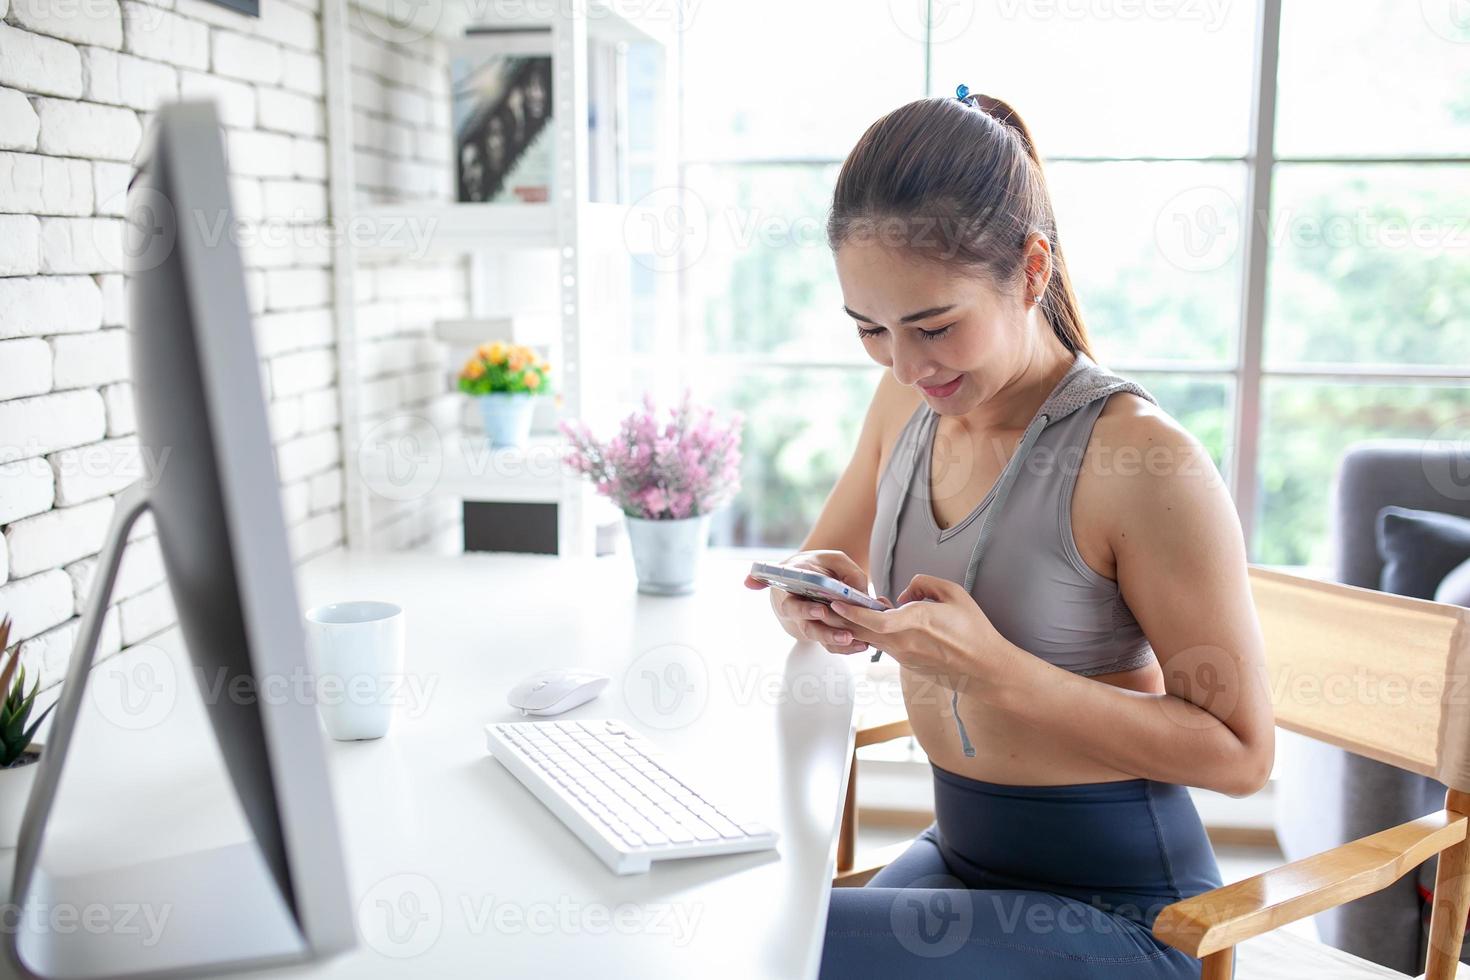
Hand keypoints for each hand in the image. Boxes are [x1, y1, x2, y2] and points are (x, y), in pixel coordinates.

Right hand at [744, 550, 875, 654]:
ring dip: (836, 641)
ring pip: (818, 637)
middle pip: (805, 626)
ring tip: (853, 640)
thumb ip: (847, 571)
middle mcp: (796, 608)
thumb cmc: (817, 568)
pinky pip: (828, 644)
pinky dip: (844, 647)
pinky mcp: (819, 631)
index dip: (805, 610)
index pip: (793, 602)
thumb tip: (860, 591)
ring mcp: (806, 622)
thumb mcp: (832, 560)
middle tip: (845, 634)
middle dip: (825, 632)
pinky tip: (860, 645)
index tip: (822, 611)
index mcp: (793, 589)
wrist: (805, 579)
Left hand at [829, 574, 1015, 689]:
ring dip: (853, 626)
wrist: (985, 668)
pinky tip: (868, 623)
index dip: (851, 611)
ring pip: (870, 639)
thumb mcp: (953, 593)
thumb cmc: (974, 629)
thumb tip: (902, 593)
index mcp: (915, 622)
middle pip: (861, 631)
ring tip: (837, 610)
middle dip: (838, 619)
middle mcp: (903, 642)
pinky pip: (883, 646)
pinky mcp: (906, 664)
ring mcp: (903, 656)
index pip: (873, 619)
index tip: (834, 601)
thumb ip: (924, 584)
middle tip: (818, 605)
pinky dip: (871, 634)